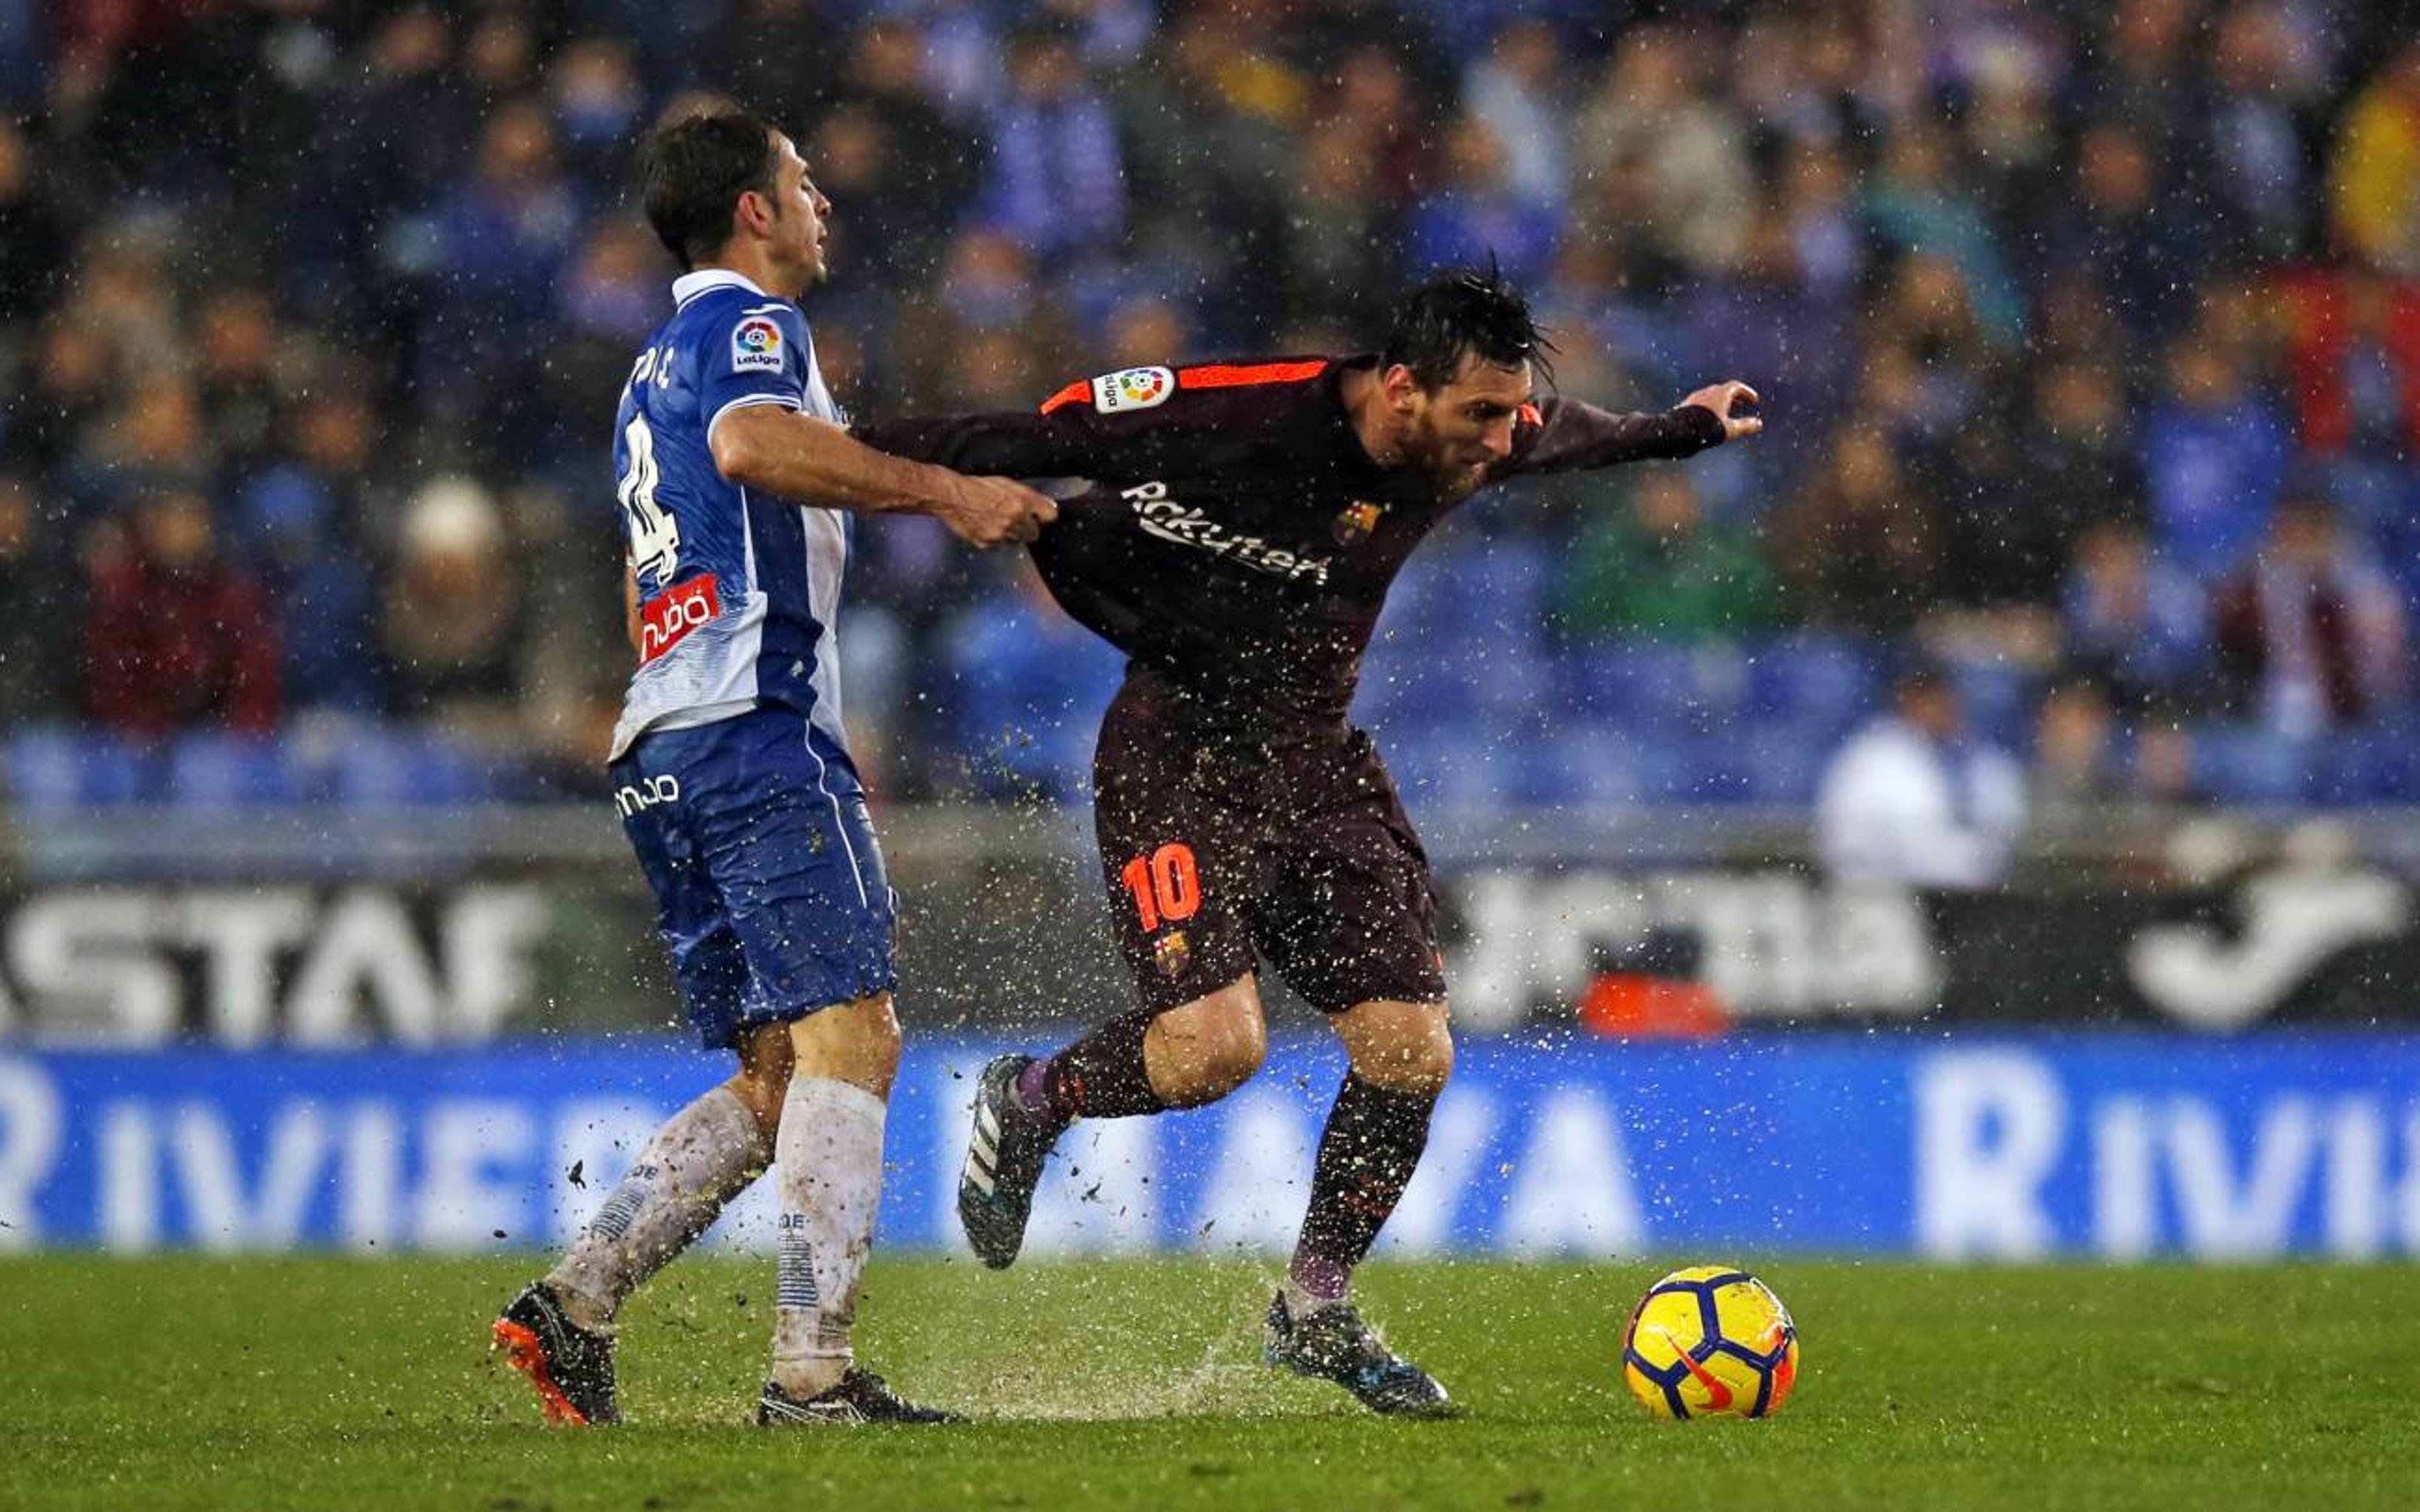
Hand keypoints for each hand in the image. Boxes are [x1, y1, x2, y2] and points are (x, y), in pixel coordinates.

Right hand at [938, 475, 1059, 547]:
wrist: (952, 496)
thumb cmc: (977, 487)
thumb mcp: (1007, 484)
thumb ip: (1030, 496)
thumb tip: (1049, 505)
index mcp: (1022, 500)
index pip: (1050, 516)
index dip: (1043, 516)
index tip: (1038, 517)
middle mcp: (1015, 518)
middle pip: (1034, 534)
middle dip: (1027, 528)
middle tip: (1013, 519)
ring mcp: (1002, 533)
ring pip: (1017, 541)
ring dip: (1010, 534)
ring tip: (995, 521)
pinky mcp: (988, 543)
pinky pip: (999, 546)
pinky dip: (995, 540)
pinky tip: (986, 527)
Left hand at [1681, 380, 1761, 440]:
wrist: (1679, 431)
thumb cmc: (1707, 429)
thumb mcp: (1730, 429)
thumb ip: (1745, 425)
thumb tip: (1759, 424)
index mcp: (1720, 393)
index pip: (1737, 387)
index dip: (1747, 393)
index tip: (1754, 401)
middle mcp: (1707, 392)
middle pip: (1724, 390)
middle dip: (1735, 397)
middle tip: (1742, 404)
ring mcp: (1695, 398)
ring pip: (1711, 397)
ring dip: (1721, 402)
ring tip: (1726, 412)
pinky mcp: (1685, 406)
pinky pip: (1701, 403)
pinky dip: (1710, 407)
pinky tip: (1709, 418)